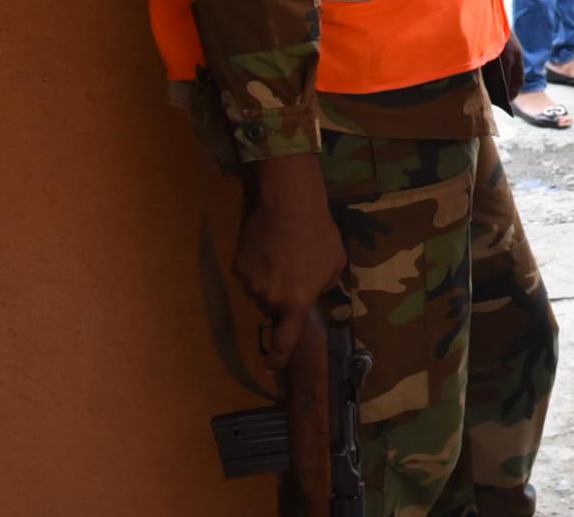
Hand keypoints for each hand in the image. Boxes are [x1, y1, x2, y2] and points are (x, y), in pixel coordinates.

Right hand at [234, 154, 346, 370]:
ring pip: (259, 290)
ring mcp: (250, 282)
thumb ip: (325, 284)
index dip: (278, 357)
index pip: (285, 340)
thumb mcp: (334, 263)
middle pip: (272, 307)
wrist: (289, 206)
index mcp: (296, 303)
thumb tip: (315, 291)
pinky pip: (248, 272)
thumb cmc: (319, 235)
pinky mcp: (238, 265)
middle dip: (281, 297)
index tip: (272, 368)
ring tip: (282, 254)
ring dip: (269, 280)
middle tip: (293, 272)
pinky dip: (256, 264)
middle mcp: (270, 298)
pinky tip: (267, 246)